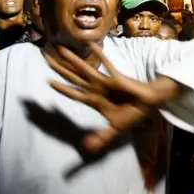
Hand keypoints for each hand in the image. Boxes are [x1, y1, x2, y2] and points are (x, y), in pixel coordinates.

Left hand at [44, 42, 180, 151]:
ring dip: (71, 59)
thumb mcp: (114, 129)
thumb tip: (86, 148)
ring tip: (58, 48)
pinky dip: (98, 55)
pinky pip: (106, 65)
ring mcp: (105, 82)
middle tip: (44, 56)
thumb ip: (101, 138)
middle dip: (58, 68)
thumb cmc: (132, 113)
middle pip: (72, 77)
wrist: (148, 104)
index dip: (61, 88)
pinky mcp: (116, 77)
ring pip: (84, 69)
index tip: (48, 81)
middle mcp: (96, 89)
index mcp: (94, 101)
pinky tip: (89, 45)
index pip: (74, 94)